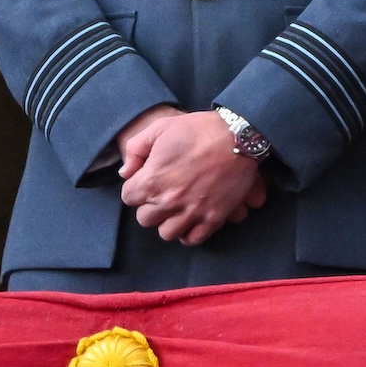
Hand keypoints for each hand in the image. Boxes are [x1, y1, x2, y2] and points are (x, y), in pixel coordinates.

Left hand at [120, 111, 268, 245]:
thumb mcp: (161, 127)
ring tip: (178, 208)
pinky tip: (192, 219)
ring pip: (167, 233)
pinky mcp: (213, 217)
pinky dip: (190, 232)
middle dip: (152, 205)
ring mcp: (192, 212)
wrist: (239, 136)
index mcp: (151, 180)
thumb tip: (126, 172)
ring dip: (169, 221)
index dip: (138, 186)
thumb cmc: (199, 129)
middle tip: (165, 192)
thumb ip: (135, 149)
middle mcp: (168, 201)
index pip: (129, 197)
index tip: (150, 178)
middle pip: (145, 218)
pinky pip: (193, 239)